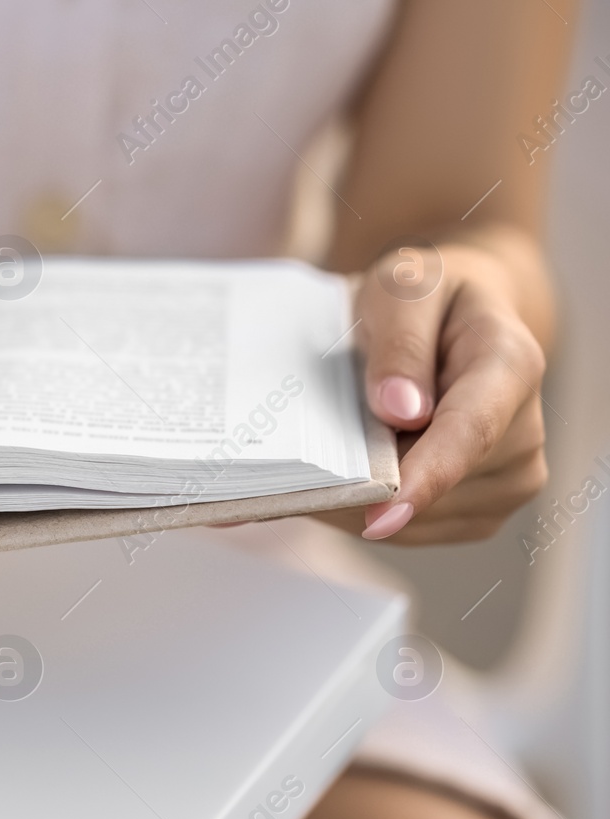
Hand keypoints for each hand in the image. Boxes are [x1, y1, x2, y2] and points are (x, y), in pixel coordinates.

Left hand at [319, 237, 549, 543]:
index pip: (470, 432)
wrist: (452, 315)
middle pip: (439, 486)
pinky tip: (338, 484)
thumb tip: (401, 410)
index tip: (379, 516)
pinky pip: (416, 531)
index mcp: (511, 365)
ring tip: (316, 468)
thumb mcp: (403, 287)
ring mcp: (510, 477)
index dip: (426, 478)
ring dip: (361, 506)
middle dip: (366, 488)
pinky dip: (368, 516)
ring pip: (421, 520)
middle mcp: (524, 430)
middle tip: (294, 472)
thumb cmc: (424, 295)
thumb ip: (401, 342)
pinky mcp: (483, 508)